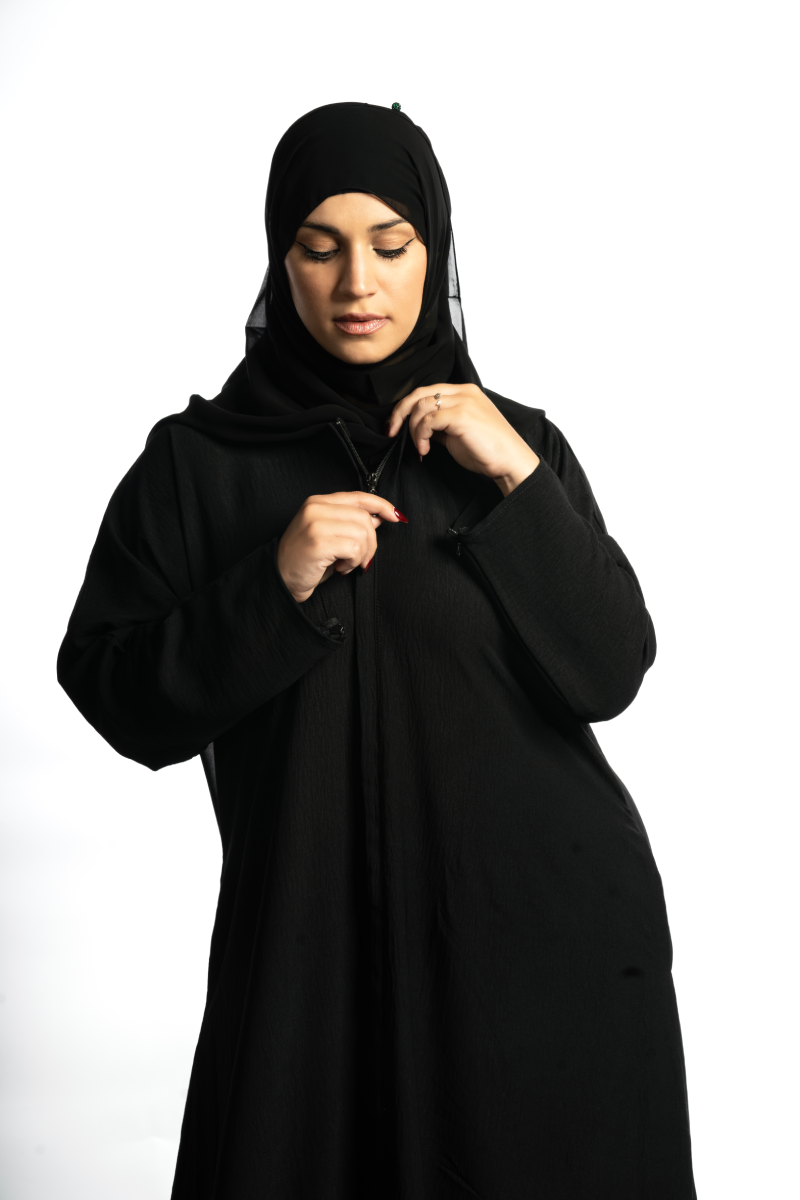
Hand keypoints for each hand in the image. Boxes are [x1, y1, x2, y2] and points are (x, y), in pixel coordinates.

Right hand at [277, 491, 406, 602]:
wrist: (279, 579)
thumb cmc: (304, 560)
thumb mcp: (330, 536)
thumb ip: (351, 523)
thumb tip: (378, 517)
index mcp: (318, 502)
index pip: (358, 497)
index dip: (381, 505)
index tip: (396, 516)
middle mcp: (316, 508)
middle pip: (364, 518)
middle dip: (371, 543)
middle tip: (361, 560)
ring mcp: (316, 523)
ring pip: (362, 533)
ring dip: (361, 554)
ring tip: (346, 563)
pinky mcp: (318, 541)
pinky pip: (354, 548)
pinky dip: (353, 562)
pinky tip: (340, 568)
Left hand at [386, 384, 538, 495]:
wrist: (511, 462)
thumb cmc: (488, 451)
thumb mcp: (458, 434)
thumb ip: (440, 425)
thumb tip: (419, 428)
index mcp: (464, 392)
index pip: (427, 391)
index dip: (406, 407)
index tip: (396, 425)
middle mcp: (464, 392)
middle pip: (419, 393)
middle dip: (400, 413)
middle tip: (392, 432)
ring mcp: (464, 401)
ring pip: (421, 406)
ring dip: (413, 430)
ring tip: (420, 447)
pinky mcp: (462, 415)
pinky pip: (428, 420)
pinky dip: (421, 436)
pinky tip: (425, 450)